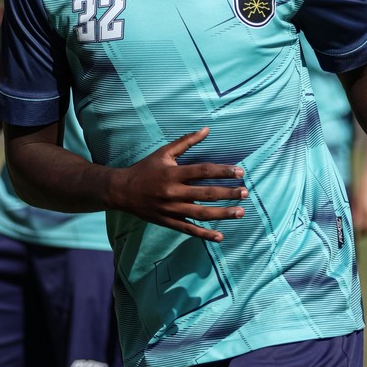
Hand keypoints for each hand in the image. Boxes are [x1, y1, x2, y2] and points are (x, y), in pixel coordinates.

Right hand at [110, 127, 246, 241]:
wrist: (121, 191)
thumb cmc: (145, 169)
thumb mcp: (164, 153)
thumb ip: (186, 141)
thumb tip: (207, 129)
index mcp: (173, 174)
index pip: (203, 171)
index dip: (222, 171)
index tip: (239, 172)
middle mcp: (173, 192)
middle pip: (206, 194)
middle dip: (228, 193)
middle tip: (245, 192)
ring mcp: (171, 209)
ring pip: (201, 214)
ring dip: (222, 214)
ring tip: (240, 212)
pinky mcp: (168, 222)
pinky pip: (189, 230)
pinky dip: (205, 234)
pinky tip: (220, 236)